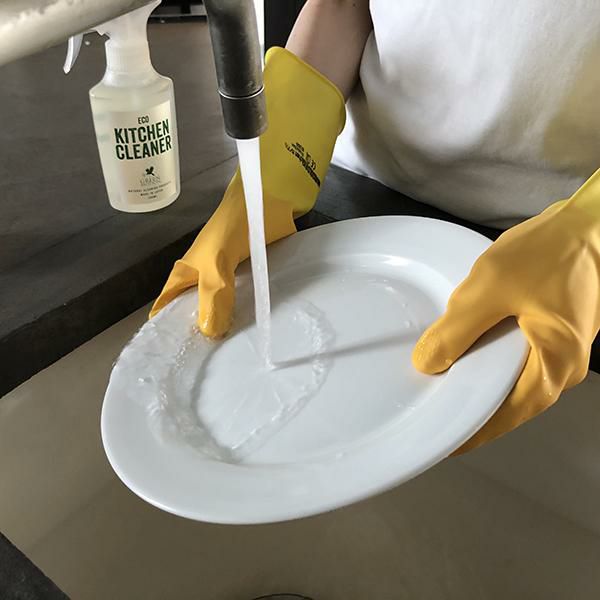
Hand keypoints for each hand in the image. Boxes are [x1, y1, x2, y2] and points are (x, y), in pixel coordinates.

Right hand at [150, 48, 344, 336]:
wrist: (270, 201)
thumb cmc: (234, 226)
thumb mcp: (217, 262)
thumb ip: (215, 295)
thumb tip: (209, 333)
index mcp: (187, 273)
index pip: (167, 306)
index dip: (165, 329)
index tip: (168, 358)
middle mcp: (204, 279)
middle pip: (195, 312)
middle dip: (198, 335)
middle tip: (205, 365)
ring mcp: (228, 279)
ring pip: (222, 309)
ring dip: (226, 328)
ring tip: (231, 359)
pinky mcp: (251, 277)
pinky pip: (246, 302)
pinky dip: (248, 317)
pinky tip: (255, 336)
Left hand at [413, 174, 599, 453]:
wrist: (588, 221)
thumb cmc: (545, 254)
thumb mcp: (489, 289)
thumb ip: (456, 330)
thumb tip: (427, 365)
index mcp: (556, 366)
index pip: (508, 414)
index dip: (475, 430)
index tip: (444, 443)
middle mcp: (564, 366)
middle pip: (513, 401)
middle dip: (476, 408)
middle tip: (438, 413)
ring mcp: (563, 348)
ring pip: (515, 378)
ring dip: (483, 382)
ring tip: (447, 387)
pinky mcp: (556, 329)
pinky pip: (519, 356)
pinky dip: (493, 360)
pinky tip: (469, 353)